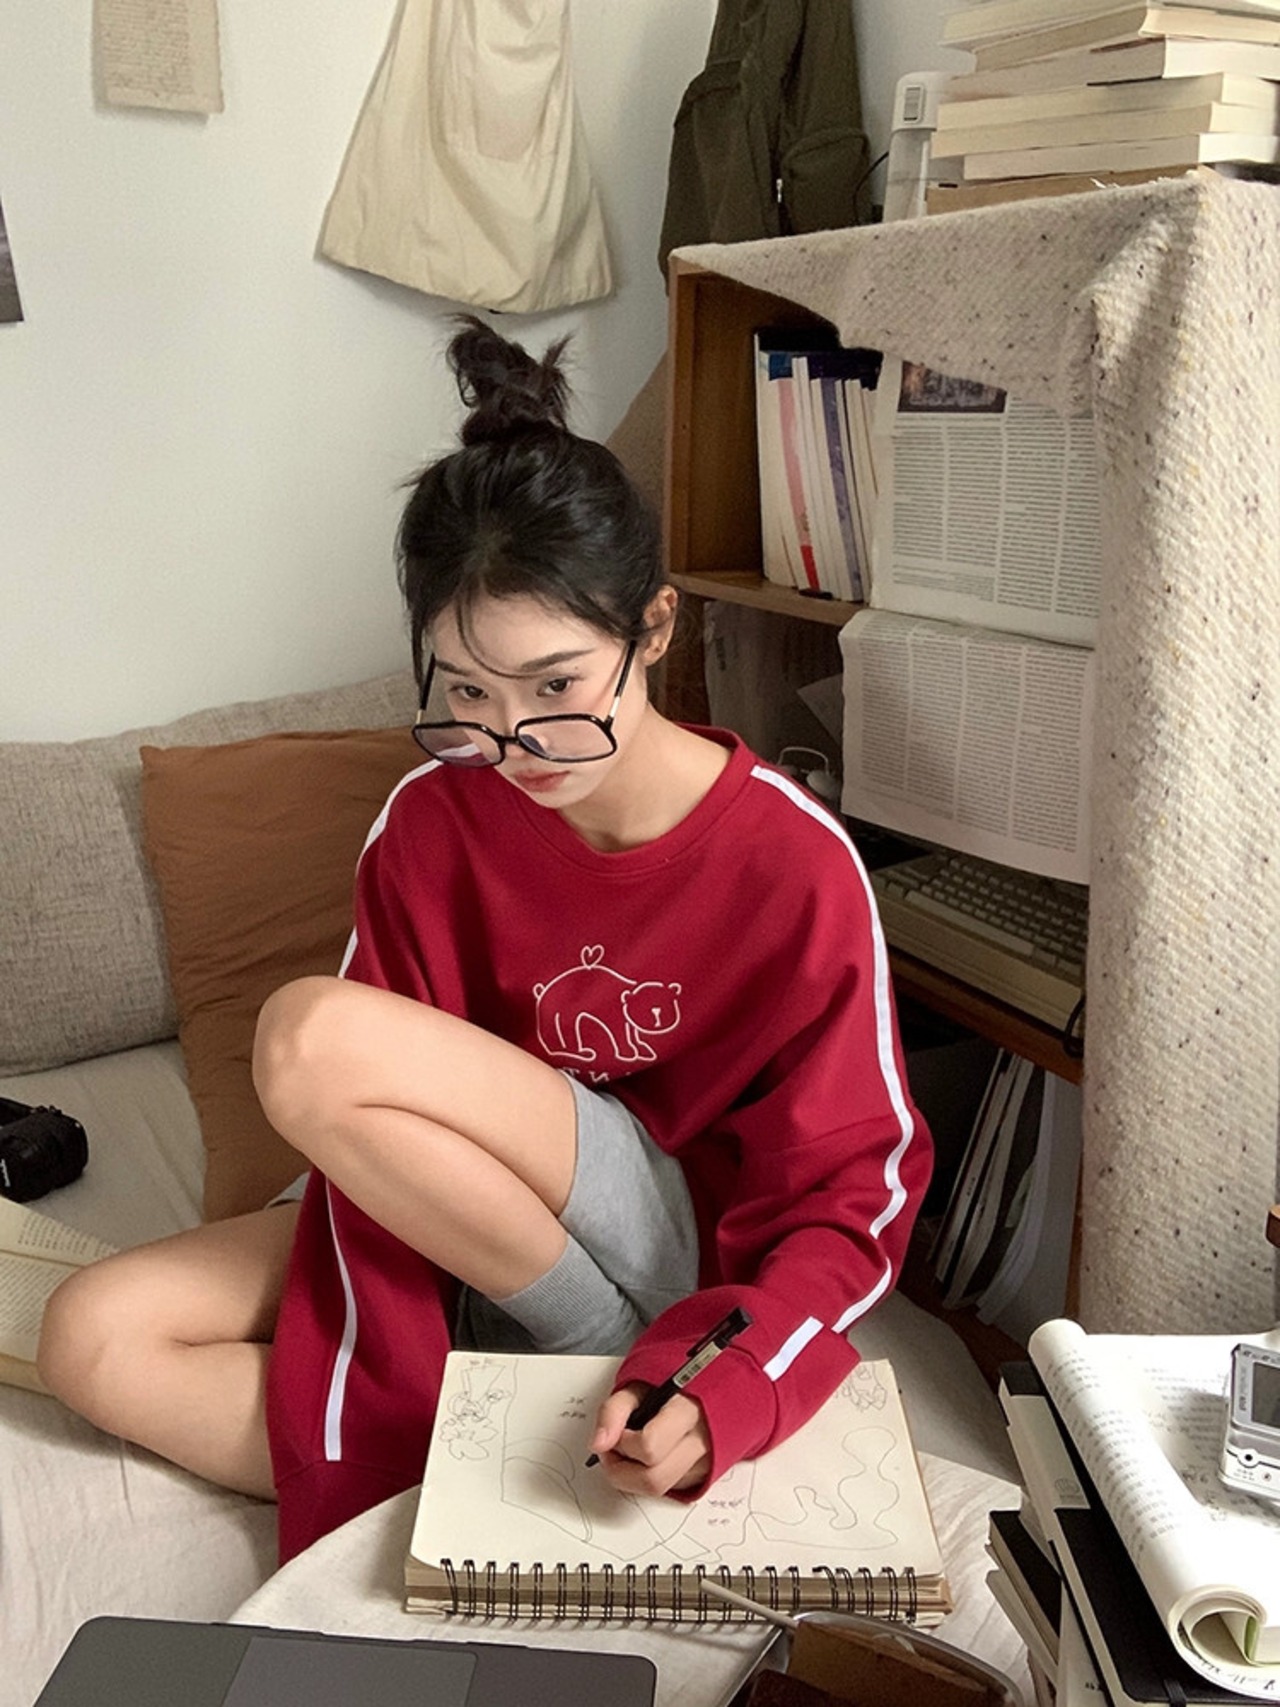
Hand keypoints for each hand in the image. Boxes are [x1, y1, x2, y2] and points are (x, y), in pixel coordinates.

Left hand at [588, 1382, 710, 1496]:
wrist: (703, 1392)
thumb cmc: (669, 1388)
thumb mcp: (638, 1386)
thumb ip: (613, 1411)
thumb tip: (597, 1444)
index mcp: (687, 1411)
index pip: (649, 1446)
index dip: (623, 1444)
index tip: (617, 1433)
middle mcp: (701, 1442)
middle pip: (653, 1480)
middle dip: (621, 1470)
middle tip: (613, 1450)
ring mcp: (705, 1463)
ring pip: (660, 1490)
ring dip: (633, 1477)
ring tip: (629, 1454)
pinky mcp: (702, 1478)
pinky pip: (668, 1490)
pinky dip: (649, 1478)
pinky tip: (648, 1459)